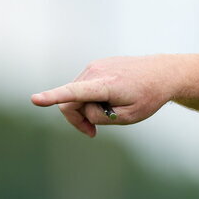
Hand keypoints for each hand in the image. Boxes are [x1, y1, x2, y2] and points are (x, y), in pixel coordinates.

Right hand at [31, 55, 178, 136]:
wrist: (163, 73)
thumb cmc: (149, 97)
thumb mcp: (129, 117)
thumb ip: (101, 117)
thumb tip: (82, 110)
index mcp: (106, 85)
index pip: (75, 92)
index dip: (53, 97)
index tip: (35, 99)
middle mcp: (96, 72)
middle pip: (71, 102)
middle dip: (77, 119)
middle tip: (92, 132)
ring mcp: (94, 66)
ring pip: (76, 95)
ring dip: (86, 108)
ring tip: (111, 110)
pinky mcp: (95, 65)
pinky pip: (84, 87)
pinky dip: (90, 98)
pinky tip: (111, 99)